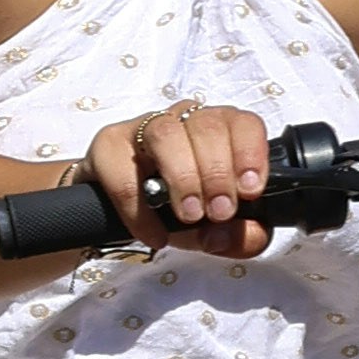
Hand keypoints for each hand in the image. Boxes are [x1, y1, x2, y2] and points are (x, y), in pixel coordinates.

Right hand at [83, 97, 286, 258]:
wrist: (117, 214)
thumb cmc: (174, 210)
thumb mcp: (214, 229)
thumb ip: (239, 237)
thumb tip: (243, 234)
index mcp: (220, 132)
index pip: (243, 122)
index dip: (250, 152)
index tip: (250, 190)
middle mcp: (184, 121)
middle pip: (208, 126)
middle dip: (218, 173)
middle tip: (219, 212)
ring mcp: (144, 128)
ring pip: (167, 134)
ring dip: (183, 177)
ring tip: (190, 215)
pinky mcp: (108, 145)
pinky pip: (122, 168)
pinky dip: (140, 206)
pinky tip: (154, 233)